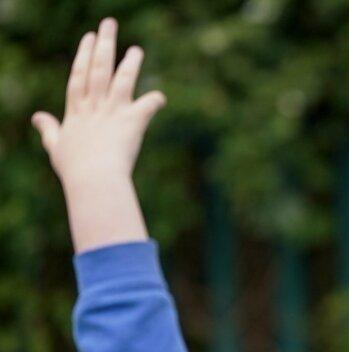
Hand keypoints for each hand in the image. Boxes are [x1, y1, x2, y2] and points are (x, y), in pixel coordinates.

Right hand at [30, 19, 164, 251]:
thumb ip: (49, 131)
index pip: (79, 77)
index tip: (88, 37)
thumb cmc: (75, 171)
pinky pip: (148, 106)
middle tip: (109, 24)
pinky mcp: (132, 122)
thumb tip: (37, 118)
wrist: (93, 180)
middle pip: (98, 69)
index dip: (83, 56)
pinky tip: (161, 97)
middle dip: (104, 45)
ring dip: (130, 63)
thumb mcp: (56, 148)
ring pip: (122, 80)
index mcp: (76, 113)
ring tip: (136, 49)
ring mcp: (113, 113)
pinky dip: (155, 100)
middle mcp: (94, 108)